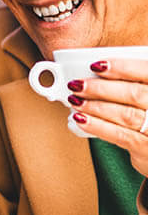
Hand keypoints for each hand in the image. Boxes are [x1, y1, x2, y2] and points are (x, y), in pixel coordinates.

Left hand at [66, 58, 147, 176]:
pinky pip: (119, 135)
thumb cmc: (147, 116)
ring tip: (75, 100)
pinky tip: (80, 119)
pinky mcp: (146, 149)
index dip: (122, 67)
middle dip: (101, 88)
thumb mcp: (145, 95)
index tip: (96, 65)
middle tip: (76, 84)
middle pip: (135, 94)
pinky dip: (97, 126)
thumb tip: (98, 68)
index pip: (147, 71)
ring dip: (95, 106)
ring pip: (125, 114)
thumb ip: (134, 82)